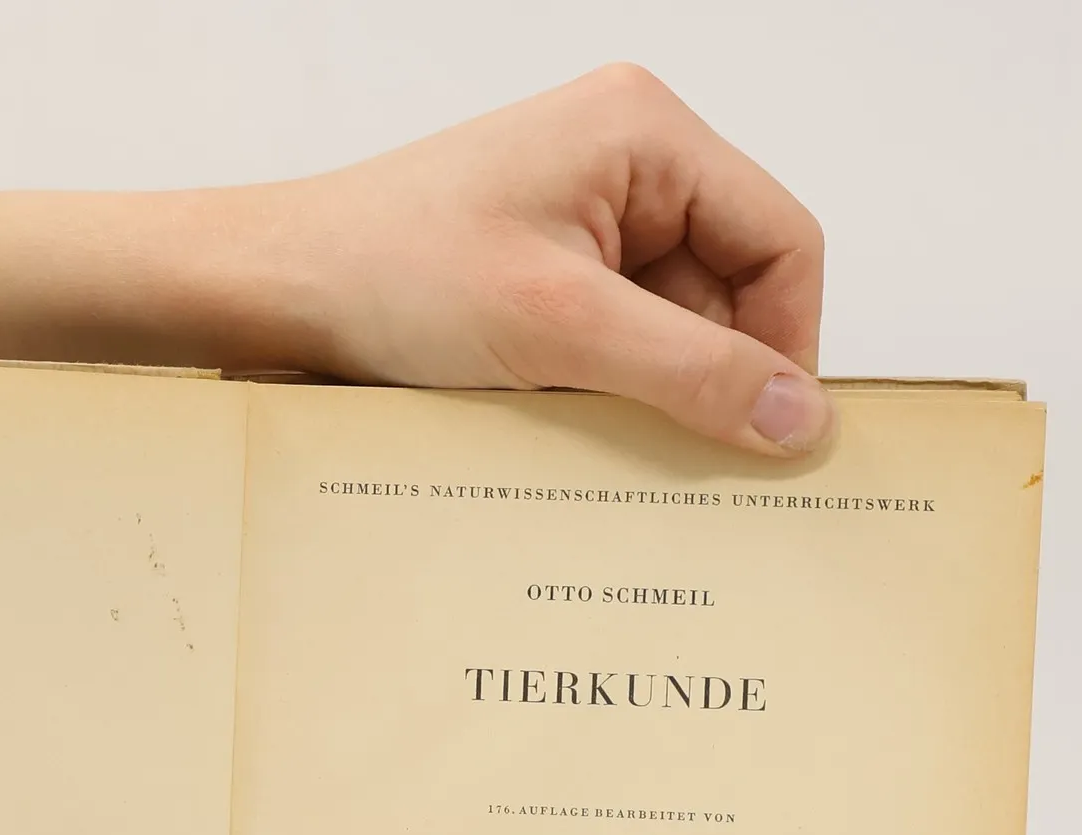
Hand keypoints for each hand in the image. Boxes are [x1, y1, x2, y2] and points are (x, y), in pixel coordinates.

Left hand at [276, 64, 828, 455]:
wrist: (279, 290)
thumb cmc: (392, 276)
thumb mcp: (562, 330)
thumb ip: (692, 372)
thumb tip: (802, 420)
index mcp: (647, 134)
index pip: (782, 240)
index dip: (786, 343)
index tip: (767, 435)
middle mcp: (627, 161)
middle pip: (732, 285)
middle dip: (709, 371)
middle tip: (678, 452)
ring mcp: (585, 215)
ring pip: (674, 321)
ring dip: (651, 386)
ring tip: (592, 424)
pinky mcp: (547, 267)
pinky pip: (618, 335)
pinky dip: (607, 384)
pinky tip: (563, 413)